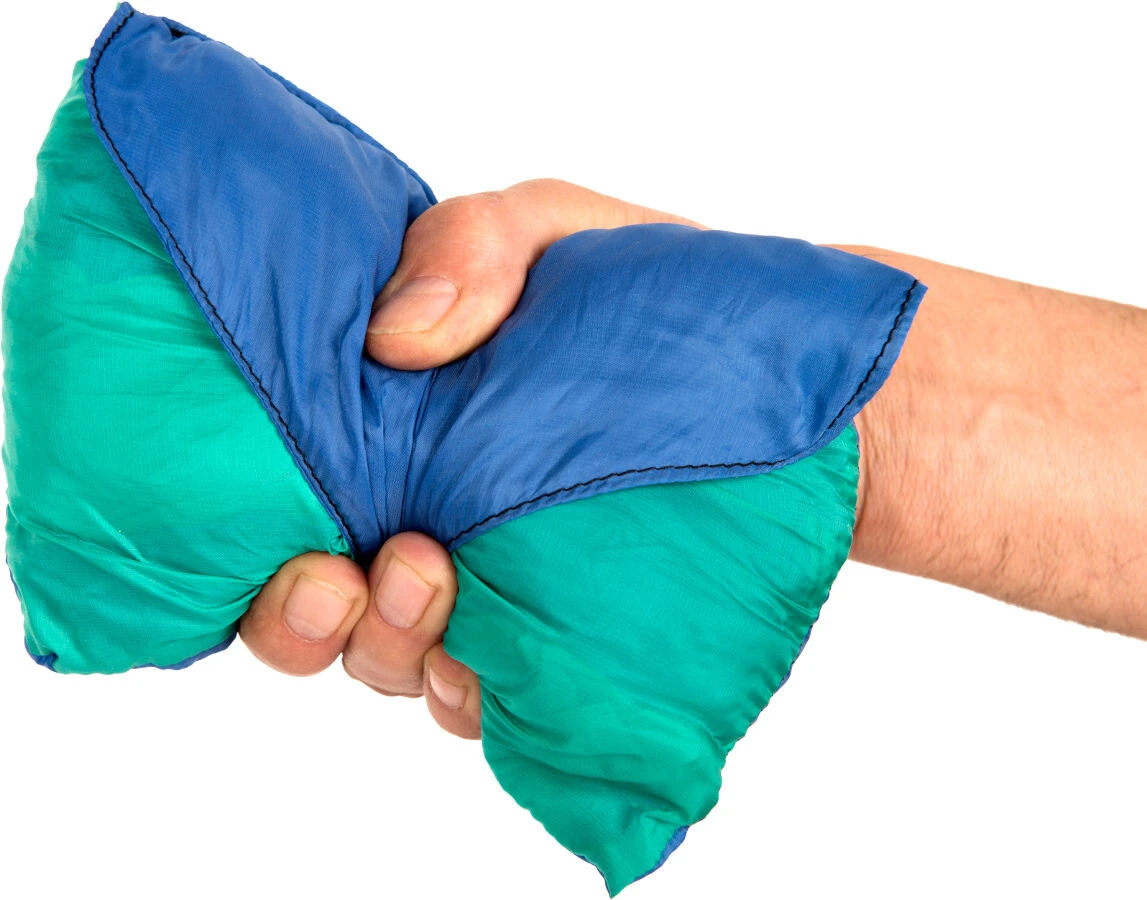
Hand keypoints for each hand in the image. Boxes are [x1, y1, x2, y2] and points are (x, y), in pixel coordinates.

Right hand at [239, 179, 700, 737]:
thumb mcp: (555, 233)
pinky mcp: (556, 641)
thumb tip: (395, 335)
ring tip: (442, 588)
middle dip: (308, 621)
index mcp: (389, 432)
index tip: (301, 543)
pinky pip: (492, 702)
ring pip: (395, 664)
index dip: (257, 549)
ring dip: (395, 650)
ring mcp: (489, 589)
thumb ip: (471, 248)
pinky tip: (499, 663)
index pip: (283, 506)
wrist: (794, 389)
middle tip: (364, 574)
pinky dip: (476, 697)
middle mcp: (421, 520)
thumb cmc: (663, 301)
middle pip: (317, 614)